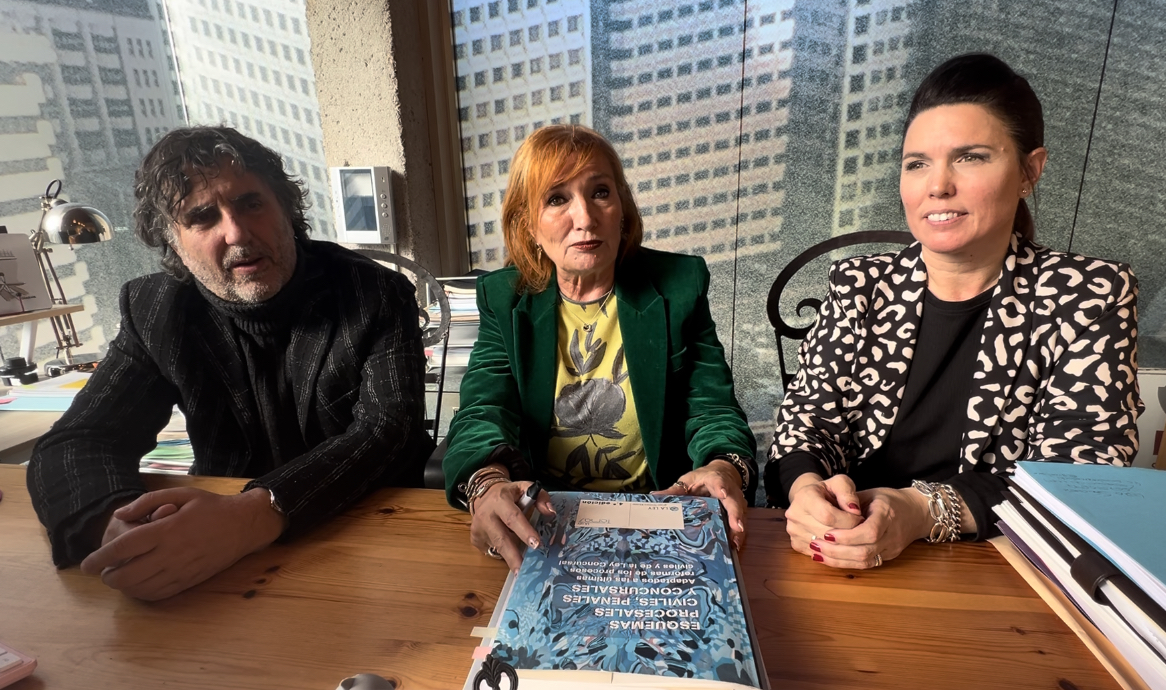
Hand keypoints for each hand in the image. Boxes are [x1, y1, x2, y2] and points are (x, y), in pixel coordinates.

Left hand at [80, 487, 285, 599]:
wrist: (244, 526)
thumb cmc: (211, 507)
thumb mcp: (181, 493)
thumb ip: (148, 501)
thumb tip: (121, 514)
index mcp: (167, 530)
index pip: (124, 548)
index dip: (100, 558)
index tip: (86, 564)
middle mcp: (171, 553)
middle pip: (127, 574)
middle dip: (108, 576)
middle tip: (103, 570)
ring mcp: (181, 570)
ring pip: (140, 588)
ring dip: (123, 586)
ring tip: (118, 577)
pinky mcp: (189, 581)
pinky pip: (159, 594)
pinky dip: (141, 594)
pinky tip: (137, 586)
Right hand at [469, 481, 553, 571]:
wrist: (484, 494)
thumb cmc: (509, 494)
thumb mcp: (524, 488)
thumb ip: (540, 497)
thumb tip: (551, 513)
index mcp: (500, 500)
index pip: (513, 517)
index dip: (525, 531)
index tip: (536, 544)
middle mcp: (486, 515)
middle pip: (501, 538)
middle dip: (513, 555)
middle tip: (524, 568)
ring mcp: (478, 528)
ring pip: (496, 547)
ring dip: (510, 559)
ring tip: (520, 571)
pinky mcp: (475, 538)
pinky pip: (491, 550)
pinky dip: (502, 555)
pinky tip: (510, 556)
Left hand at [652, 460, 748, 550]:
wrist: (722, 473)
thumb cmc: (702, 478)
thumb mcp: (687, 480)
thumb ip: (674, 490)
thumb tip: (654, 496)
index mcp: (714, 479)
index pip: (718, 482)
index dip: (721, 487)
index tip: (722, 493)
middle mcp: (729, 491)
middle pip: (734, 502)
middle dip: (735, 515)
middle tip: (736, 528)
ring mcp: (736, 502)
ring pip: (740, 515)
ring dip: (739, 530)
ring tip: (735, 544)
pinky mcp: (738, 512)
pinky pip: (740, 523)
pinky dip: (739, 535)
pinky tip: (735, 546)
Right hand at [785, 473, 864, 555]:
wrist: (810, 499)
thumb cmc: (828, 491)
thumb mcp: (840, 483)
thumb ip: (848, 493)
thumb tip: (854, 511)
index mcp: (804, 497)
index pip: (827, 515)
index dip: (848, 520)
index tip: (860, 518)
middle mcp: (794, 515)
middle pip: (826, 533)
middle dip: (848, 533)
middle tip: (860, 528)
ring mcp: (793, 531)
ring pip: (824, 547)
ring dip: (843, 544)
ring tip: (851, 534)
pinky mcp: (796, 544)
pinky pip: (819, 555)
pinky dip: (834, 552)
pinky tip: (841, 543)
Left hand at [804, 487, 931, 568]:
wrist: (916, 512)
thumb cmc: (889, 499)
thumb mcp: (870, 493)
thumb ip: (850, 501)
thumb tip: (826, 509)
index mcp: (888, 514)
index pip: (870, 532)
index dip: (847, 536)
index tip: (827, 533)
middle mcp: (892, 534)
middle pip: (865, 551)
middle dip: (837, 550)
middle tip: (815, 544)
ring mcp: (892, 548)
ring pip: (865, 562)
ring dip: (838, 560)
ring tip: (817, 553)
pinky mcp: (888, 557)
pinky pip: (867, 564)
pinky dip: (846, 563)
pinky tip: (828, 559)